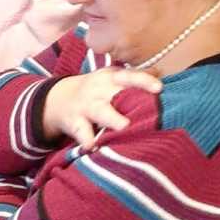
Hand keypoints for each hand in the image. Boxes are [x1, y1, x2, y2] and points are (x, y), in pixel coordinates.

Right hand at [42, 69, 161, 149]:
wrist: (59, 99)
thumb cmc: (97, 90)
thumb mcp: (112, 79)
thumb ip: (133, 78)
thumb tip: (161, 72)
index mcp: (111, 77)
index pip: (130, 76)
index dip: (144, 80)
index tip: (159, 87)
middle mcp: (99, 89)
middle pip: (115, 92)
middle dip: (130, 99)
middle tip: (148, 108)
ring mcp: (86, 105)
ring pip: (100, 111)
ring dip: (111, 118)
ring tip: (123, 127)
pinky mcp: (74, 122)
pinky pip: (80, 131)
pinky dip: (86, 139)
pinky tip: (91, 147)